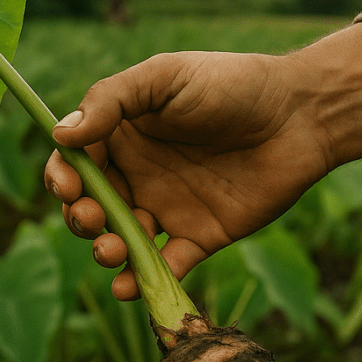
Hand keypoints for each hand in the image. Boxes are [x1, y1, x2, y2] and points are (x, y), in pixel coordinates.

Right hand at [45, 23, 361, 299]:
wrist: (300, 115)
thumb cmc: (232, 84)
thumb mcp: (165, 77)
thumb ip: (113, 101)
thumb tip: (60, 135)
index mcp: (124, 134)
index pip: (76, 163)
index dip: (63, 179)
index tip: (68, 186)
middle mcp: (140, 174)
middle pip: (91, 207)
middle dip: (80, 218)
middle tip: (91, 218)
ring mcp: (168, 208)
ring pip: (121, 241)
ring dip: (105, 251)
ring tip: (109, 248)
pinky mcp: (200, 237)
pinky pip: (164, 266)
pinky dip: (143, 280)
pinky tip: (129, 284)